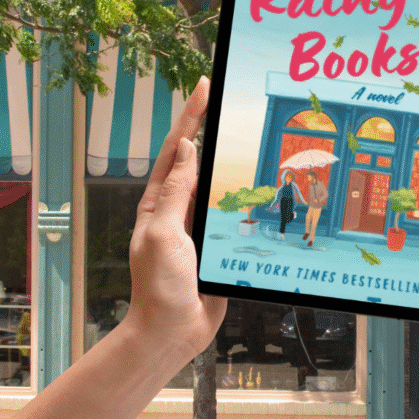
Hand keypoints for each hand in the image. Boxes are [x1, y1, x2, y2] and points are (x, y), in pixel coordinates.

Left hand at [122, 76, 226, 364]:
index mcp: (159, 201)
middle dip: (211, 128)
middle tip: (230, 102)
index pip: (178, 148)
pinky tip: (260, 185)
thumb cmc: (159, 285)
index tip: (205, 87)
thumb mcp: (164, 233)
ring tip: (250, 135)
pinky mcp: (216, 241)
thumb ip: (177, 192)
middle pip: (199, 158)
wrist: (171, 331)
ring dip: (232, 159)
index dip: (191, 116)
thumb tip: (188, 148)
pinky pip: (232, 210)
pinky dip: (245, 193)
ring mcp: (198, 223)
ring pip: (218, 182)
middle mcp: (178, 207)